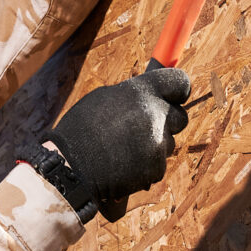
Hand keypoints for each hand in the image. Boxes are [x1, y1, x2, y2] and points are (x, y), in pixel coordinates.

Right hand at [39, 68, 191, 217]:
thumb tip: (152, 95)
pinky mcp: (156, 168)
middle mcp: (154, 115)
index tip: (175, 97)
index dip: (179, 90)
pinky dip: (144, 168)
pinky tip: (122, 166)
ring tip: (123, 150)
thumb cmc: (81, 130)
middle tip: (145, 129)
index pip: (179, 82)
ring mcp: (157, 143)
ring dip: (152, 147)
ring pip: (168, 143)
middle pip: (180, 117)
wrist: (70, 167)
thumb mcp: (104, 99)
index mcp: (141, 92)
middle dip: (168, 123)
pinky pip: (157, 165)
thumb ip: (134, 96)